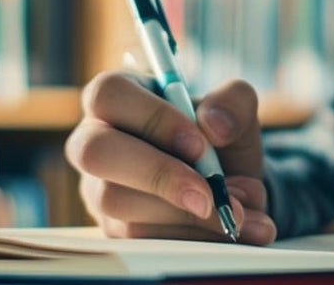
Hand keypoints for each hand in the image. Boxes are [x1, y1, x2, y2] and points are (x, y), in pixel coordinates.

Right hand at [67, 71, 278, 243]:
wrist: (228, 186)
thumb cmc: (217, 137)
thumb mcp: (236, 111)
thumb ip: (233, 102)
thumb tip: (213, 124)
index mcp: (117, 98)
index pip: (109, 94)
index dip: (152, 118)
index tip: (199, 145)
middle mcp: (96, 142)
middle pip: (94, 152)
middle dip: (157, 174)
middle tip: (208, 194)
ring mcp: (99, 190)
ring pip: (120, 205)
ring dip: (186, 215)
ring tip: (239, 212)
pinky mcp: (114, 230)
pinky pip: (142, 239)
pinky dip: (195, 238)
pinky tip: (233, 231)